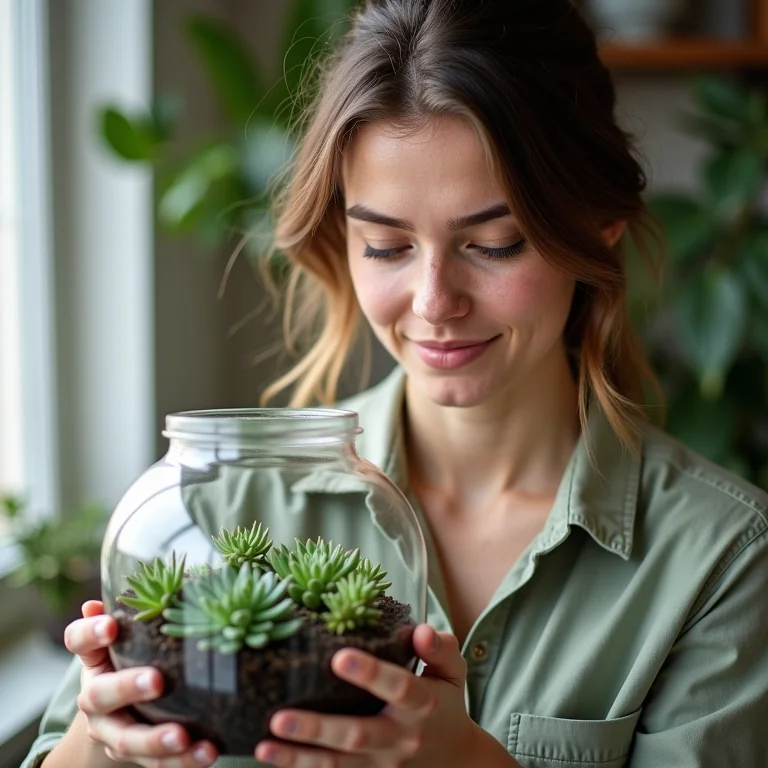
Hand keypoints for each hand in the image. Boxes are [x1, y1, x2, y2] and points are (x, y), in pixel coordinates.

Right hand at [64, 600, 218, 766]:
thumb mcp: (139, 633)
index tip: (112, 624)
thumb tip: (148, 580)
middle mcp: (96, 697)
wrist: (125, 714)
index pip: (79, 641)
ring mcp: (113, 730)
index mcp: (96, 659)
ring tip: (186, 738)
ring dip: (157, 740)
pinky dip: (183, 762)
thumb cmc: (141, 656)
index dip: (90, 632)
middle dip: (128, 688)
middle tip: (158, 681)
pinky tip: (209, 753)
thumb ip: (142, 611)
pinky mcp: (137, 756)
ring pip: (127, 739)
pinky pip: (157, 764)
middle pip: (100, 695)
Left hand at [256, 624, 483, 766]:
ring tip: (264, 745)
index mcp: (422, 704)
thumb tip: (421, 631)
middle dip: (317, 730)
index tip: (340, 656)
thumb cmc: (446, 704)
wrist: (456, 762)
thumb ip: (440, 649)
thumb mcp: (453, 672)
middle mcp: (399, 738)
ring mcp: (381, 765)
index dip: (370, 673)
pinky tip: (273, 758)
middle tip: (280, 718)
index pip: (398, 687)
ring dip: (298, 758)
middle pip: (356, 735)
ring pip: (337, 765)